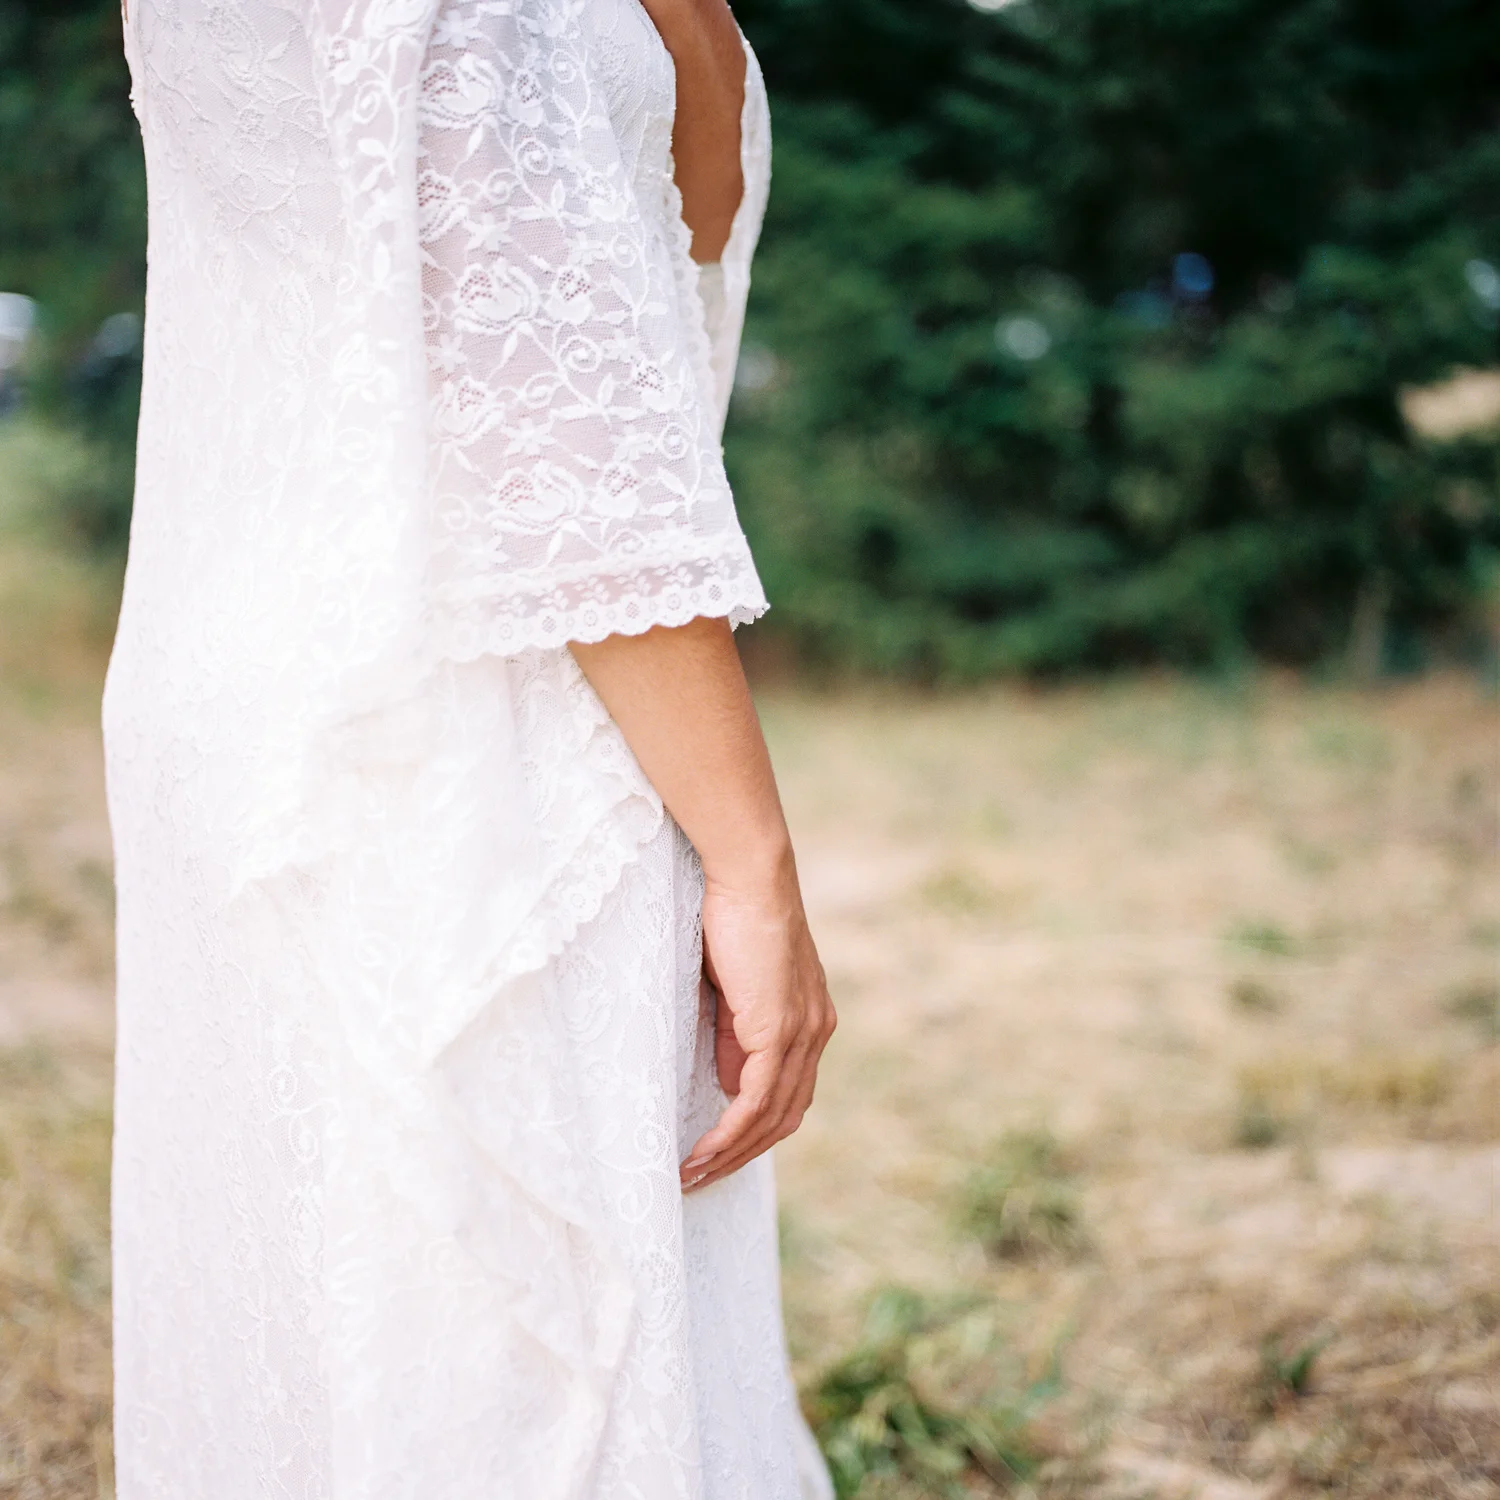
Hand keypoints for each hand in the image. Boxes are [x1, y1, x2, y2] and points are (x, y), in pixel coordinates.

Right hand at [679, 856, 835, 1191]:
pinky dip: (730, 1134)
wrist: (749, 878)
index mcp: (811, 1022)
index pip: (789, 1095)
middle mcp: (816, 1033)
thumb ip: (738, 1032)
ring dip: (730, 1154)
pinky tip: (703, 1153)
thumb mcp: (736, 988)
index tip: (718, 1153)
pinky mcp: (778, 1031)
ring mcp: (801, 1034)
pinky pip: (756, 1100)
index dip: (755, 1131)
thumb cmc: (734, 918)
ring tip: (691, 1175)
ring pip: (771, 1117)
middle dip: (741, 1155)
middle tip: (698, 1178)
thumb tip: (728, 1078)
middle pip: (785, 1117)